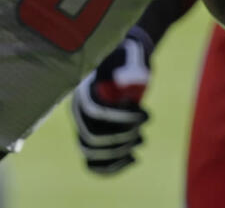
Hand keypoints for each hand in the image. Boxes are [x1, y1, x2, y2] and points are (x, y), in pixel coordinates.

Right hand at [70, 27, 152, 173]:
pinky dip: (111, 167)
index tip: (144, 115)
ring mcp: (85, 126)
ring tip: (141, 140)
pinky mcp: (95, 136)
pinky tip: (132, 160)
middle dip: (122, 138)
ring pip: (93, 152)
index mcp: (84, 91)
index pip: (97, 113)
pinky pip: (94, 161)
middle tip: (141, 130)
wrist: (126, 62)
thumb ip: (129, 68)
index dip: (121, 119)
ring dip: (119, 153)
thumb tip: (125, 82)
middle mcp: (80, 111)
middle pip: (93, 138)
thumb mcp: (131, 57)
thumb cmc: (129, 57)